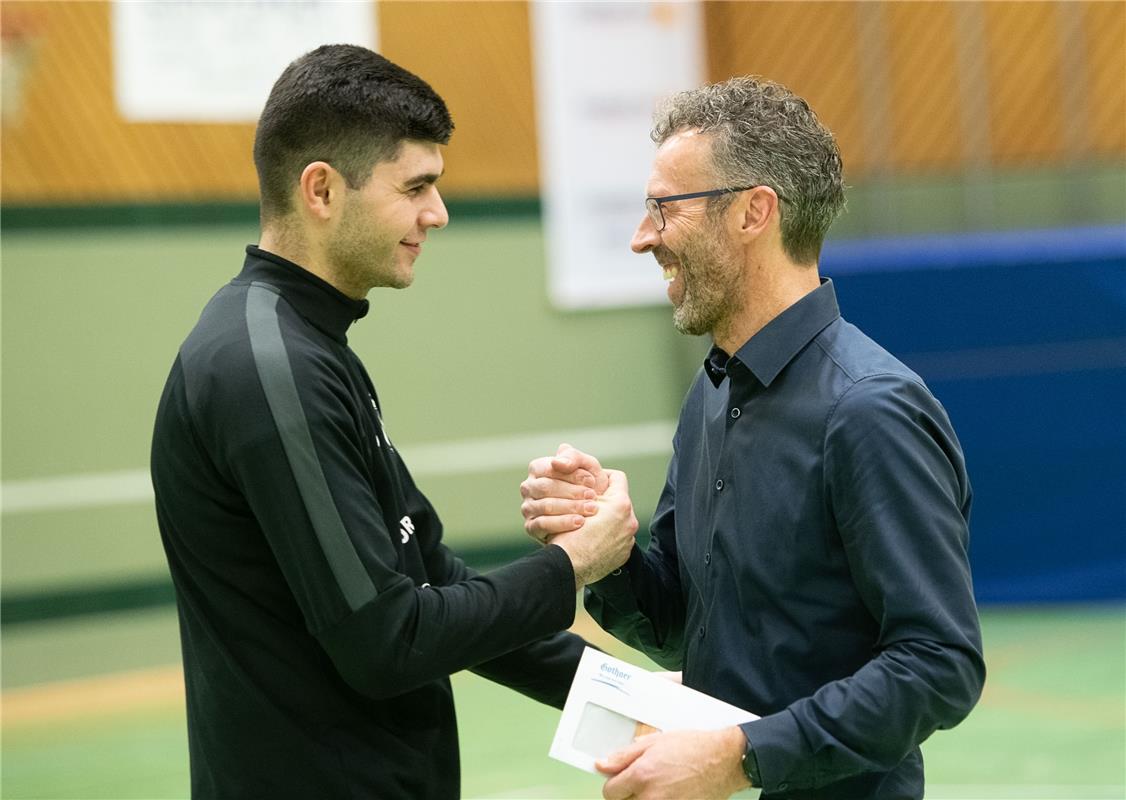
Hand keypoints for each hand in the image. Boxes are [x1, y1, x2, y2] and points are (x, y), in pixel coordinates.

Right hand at [521, 443, 609, 542]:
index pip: (550, 469)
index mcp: (537, 469)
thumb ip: (573, 457)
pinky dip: (563, 523)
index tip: (591, 481)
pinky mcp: (531, 527)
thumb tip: (556, 462)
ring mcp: (527, 508)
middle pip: (546, 487)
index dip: (572, 475)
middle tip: (592, 496)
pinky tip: (580, 522)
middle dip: (572, 492)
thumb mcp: (587, 466)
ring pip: (546, 506)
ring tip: (591, 509)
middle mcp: (528, 487)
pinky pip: (542, 524)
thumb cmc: (588, 485)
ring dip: (571, 507)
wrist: (595, 513)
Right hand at [548, 469, 638, 588]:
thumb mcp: (575, 503)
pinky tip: (591, 540)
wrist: (568, 567)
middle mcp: (629, 521)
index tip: (591, 481)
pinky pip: (617, 539)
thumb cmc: (568, 534)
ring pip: (618, 521)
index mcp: (620, 504)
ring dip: (606, 520)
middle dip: (603, 501)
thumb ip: (586, 489)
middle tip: (586, 504)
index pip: (617, 477)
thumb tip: (587, 481)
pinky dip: (607, 537)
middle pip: (618, 502)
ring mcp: (628, 540)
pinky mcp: (623, 554)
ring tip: (588, 524)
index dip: (603, 475)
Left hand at [597, 727, 749, 799]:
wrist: (722, 761)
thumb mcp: (654, 742)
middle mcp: (651, 797)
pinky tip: (668, 793)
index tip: (620, 780)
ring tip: (657, 787)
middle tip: (640, 783)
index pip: (609, 792)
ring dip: (642, 799)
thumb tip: (602, 765)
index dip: (614, 784)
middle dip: (627, 794)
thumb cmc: (693, 748)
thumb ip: (624, 756)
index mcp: (641, 775)